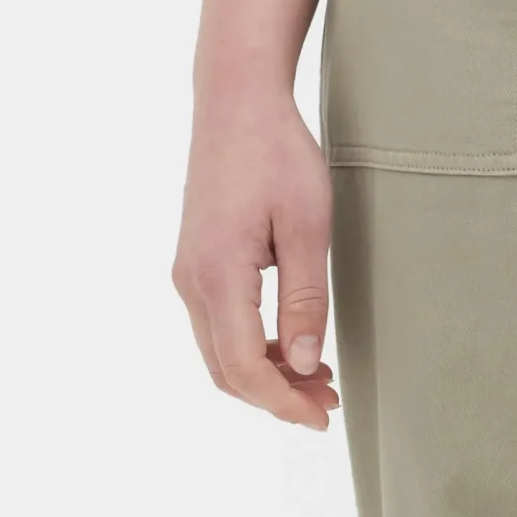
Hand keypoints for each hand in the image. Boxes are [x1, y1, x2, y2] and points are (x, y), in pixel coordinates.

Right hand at [171, 88, 340, 430]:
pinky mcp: (195, 261)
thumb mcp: (307, 223)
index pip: (245, 368)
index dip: (284, 401)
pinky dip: (252, 345)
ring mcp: (188, 272)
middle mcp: (191, 282)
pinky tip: (290, 341)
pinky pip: (218, 324)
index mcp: (217, 276)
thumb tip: (305, 364)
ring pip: (220, 351)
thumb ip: (305, 297)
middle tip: (327, 402)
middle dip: (276, 396)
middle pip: (227, 370)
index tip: (323, 415)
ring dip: (265, 373)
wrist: (236, 100)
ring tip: (316, 377)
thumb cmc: (278, 152)